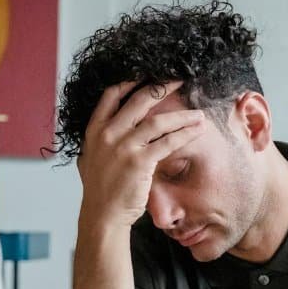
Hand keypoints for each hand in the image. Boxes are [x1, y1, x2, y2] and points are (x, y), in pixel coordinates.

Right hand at [76, 81, 205, 228]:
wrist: (102, 214)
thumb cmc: (98, 189)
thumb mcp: (89, 158)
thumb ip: (97, 140)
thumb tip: (104, 128)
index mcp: (94, 129)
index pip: (111, 94)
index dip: (131, 81)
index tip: (147, 74)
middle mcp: (108, 134)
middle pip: (139, 100)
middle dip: (163, 87)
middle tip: (179, 80)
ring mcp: (123, 147)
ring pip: (158, 121)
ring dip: (182, 115)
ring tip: (198, 113)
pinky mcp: (139, 162)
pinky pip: (167, 142)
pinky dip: (184, 135)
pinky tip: (196, 131)